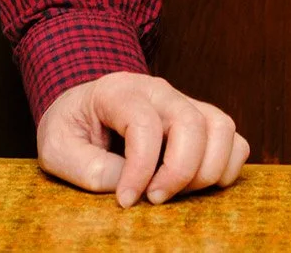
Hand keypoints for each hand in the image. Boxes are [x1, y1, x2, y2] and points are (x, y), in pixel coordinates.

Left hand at [36, 71, 249, 206]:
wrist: (81, 110)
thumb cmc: (70, 128)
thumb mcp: (57, 148)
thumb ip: (88, 168)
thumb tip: (128, 184)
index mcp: (118, 91)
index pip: (144, 124)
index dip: (140, 169)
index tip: (125, 200)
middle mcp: (157, 90)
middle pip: (191, 123)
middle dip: (180, 171)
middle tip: (155, 199)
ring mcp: (183, 102)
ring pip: (221, 126)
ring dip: (208, 168)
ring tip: (178, 192)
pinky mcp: (199, 120)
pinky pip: (233, 138)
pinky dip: (227, 165)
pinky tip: (200, 184)